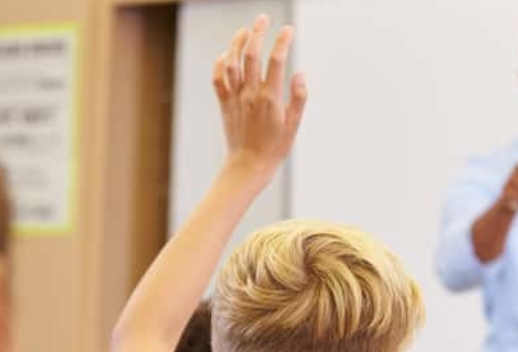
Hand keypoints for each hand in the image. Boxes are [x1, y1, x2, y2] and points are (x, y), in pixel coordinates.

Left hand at [212, 16, 307, 182]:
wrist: (248, 166)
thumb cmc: (274, 148)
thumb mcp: (293, 125)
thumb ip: (299, 98)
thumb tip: (300, 73)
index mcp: (270, 98)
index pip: (276, 61)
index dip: (282, 41)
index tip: (288, 30)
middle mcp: (250, 94)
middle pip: (251, 55)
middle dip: (258, 32)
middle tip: (263, 18)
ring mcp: (235, 98)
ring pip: (232, 63)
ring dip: (237, 43)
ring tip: (245, 31)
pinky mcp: (225, 104)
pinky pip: (218, 78)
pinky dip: (220, 63)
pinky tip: (227, 55)